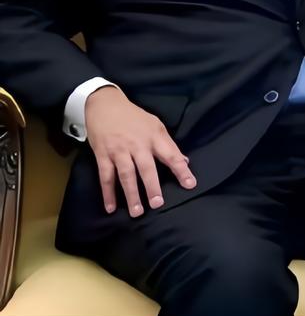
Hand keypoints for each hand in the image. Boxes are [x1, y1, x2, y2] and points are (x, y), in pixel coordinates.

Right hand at [83, 86, 196, 217]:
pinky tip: (111, 207)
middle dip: (152, 186)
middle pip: (146, 168)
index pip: (171, 155)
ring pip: (126, 175)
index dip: (181, 170)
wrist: (105, 104)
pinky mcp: (102, 155)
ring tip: (137, 211)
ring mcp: (119, 151)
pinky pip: (106, 176)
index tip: (190, 184)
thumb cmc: (134, 117)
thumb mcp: (155, 125)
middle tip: (158, 204)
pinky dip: (108, 193)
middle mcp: (137, 145)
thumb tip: (184, 161)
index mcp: (154, 137)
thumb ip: (168, 145)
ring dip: (131, 194)